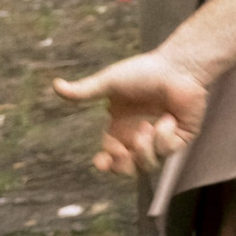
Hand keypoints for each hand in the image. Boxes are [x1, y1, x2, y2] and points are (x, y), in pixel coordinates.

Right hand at [53, 52, 209, 175]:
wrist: (178, 66)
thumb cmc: (145, 72)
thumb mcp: (110, 82)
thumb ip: (85, 91)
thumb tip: (56, 85)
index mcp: (121, 128)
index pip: (109, 156)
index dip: (105, 164)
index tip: (100, 162)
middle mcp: (139, 137)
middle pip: (127, 169)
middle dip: (122, 166)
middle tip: (121, 152)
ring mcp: (161, 139)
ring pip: (148, 165)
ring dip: (144, 149)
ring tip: (146, 127)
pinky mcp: (180, 138)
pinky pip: (168, 151)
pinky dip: (164, 137)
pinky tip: (168, 118)